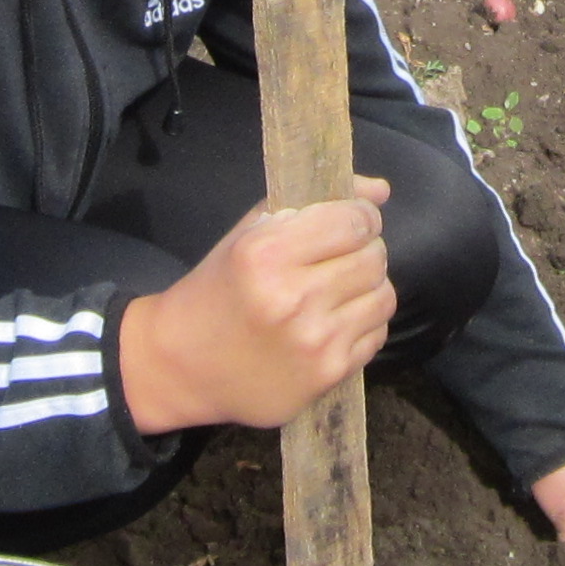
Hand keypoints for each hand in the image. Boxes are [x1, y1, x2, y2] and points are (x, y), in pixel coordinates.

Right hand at [116, 179, 394, 433]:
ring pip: (384, 296)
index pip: (354, 222)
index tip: (350, 223)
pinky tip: (334, 322)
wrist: (181, 366)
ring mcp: (314, 341)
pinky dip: (363, 323)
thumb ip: (312, 205)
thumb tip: (380, 191)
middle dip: (363, 250)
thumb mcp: (248, 236)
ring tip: (339, 291)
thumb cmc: (216, 291)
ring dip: (368, 288)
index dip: (360, 217)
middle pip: (374, 257)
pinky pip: (376, 334)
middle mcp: (293, 298)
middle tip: (340, 258)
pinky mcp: (328, 374)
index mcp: (267, 254)